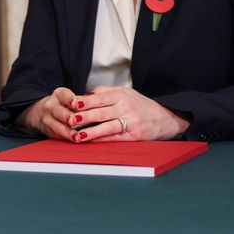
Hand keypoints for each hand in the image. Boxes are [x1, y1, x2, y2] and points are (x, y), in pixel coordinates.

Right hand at [17, 87, 78, 141]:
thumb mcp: (69, 97)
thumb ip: (83, 100)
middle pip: (58, 111)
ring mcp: (47, 119)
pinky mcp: (48, 131)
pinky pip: (56, 135)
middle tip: (74, 120)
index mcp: (59, 95)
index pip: (64, 94)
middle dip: (66, 116)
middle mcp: (51, 106)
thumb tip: (100, 98)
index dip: (70, 98)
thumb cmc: (63, 104)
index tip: (76, 103)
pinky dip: (66, 138)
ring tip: (76, 136)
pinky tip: (74, 140)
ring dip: (67, 131)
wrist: (41, 112)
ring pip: (56, 126)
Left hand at [66, 86, 190, 141]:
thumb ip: (104, 92)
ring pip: (107, 127)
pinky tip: (90, 141)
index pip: (100, 98)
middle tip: (69, 120)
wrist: (164, 118)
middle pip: (101, 112)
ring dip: (91, 131)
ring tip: (77, 135)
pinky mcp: (133, 136)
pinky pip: (114, 138)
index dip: (85, 101)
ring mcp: (131, 123)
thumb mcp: (124, 92)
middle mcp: (126, 108)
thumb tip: (84, 96)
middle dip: (84, 117)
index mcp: (121, 95)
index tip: (71, 104)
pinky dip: (101, 140)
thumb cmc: (139, 104)